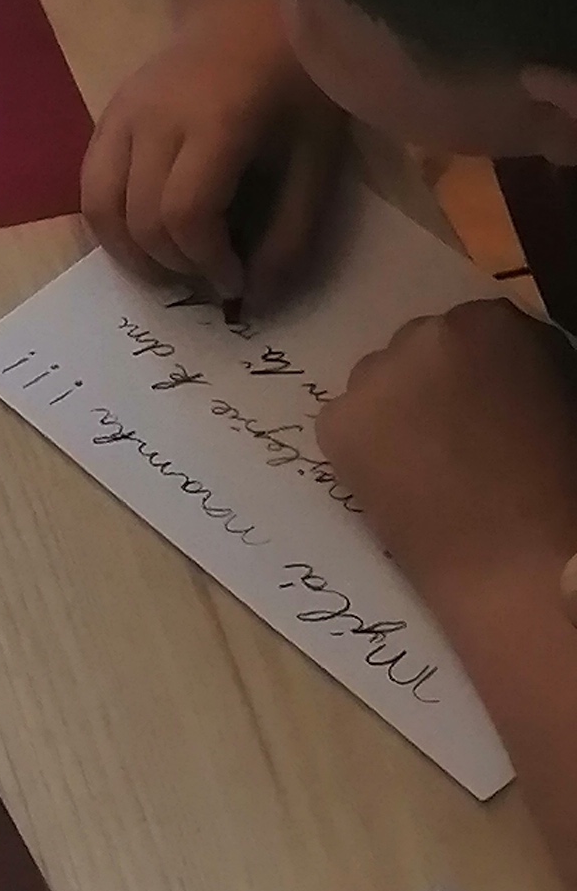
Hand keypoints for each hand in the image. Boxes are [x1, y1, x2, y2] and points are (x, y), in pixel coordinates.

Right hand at [81, 0, 348, 308]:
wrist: (248, 9)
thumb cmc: (295, 81)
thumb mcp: (316, 157)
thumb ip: (291, 231)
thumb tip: (255, 296)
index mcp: (215, 121)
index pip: (185, 213)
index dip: (207, 261)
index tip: (237, 280)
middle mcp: (155, 117)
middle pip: (139, 217)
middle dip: (173, 265)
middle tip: (209, 277)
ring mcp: (122, 113)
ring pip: (98, 205)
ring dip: (129, 252)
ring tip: (169, 268)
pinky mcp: (107, 114)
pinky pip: (91, 182)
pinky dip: (111, 223)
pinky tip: (146, 236)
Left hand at [317, 302, 576, 617]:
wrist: (525, 568)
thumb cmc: (563, 485)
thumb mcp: (561, 396)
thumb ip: (523, 363)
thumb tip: (501, 368)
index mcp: (489, 321)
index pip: (477, 328)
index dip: (487, 372)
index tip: (496, 408)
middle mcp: (423, 335)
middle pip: (422, 349)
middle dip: (438, 385)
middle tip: (460, 438)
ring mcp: (374, 378)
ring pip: (382, 383)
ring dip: (399, 410)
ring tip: (430, 465)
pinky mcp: (337, 424)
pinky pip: (349, 422)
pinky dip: (367, 447)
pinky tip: (401, 483)